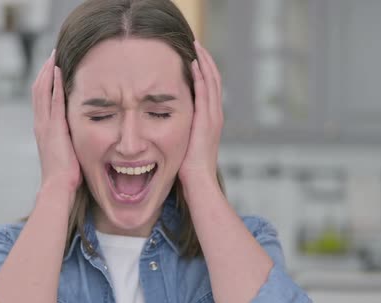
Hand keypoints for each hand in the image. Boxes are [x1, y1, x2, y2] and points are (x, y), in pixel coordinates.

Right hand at [32, 50, 80, 193]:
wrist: (58, 187)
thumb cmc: (66, 176)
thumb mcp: (66, 153)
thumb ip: (68, 141)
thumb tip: (77, 136)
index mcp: (43, 130)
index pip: (42, 100)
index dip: (45, 83)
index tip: (52, 68)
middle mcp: (41, 125)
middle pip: (38, 91)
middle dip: (44, 72)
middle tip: (51, 55)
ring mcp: (45, 126)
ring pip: (42, 91)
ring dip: (47, 72)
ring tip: (53, 56)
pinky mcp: (54, 128)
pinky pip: (53, 100)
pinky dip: (54, 83)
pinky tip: (58, 70)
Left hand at [178, 41, 223, 185]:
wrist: (198, 181)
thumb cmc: (188, 168)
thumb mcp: (184, 142)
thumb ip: (180, 129)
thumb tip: (165, 122)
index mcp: (210, 119)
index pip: (209, 87)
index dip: (203, 69)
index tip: (193, 54)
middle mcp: (215, 115)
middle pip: (213, 79)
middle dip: (205, 60)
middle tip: (196, 42)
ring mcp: (213, 117)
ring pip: (211, 81)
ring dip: (204, 62)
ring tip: (196, 45)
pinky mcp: (207, 120)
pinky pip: (205, 92)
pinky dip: (201, 76)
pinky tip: (194, 63)